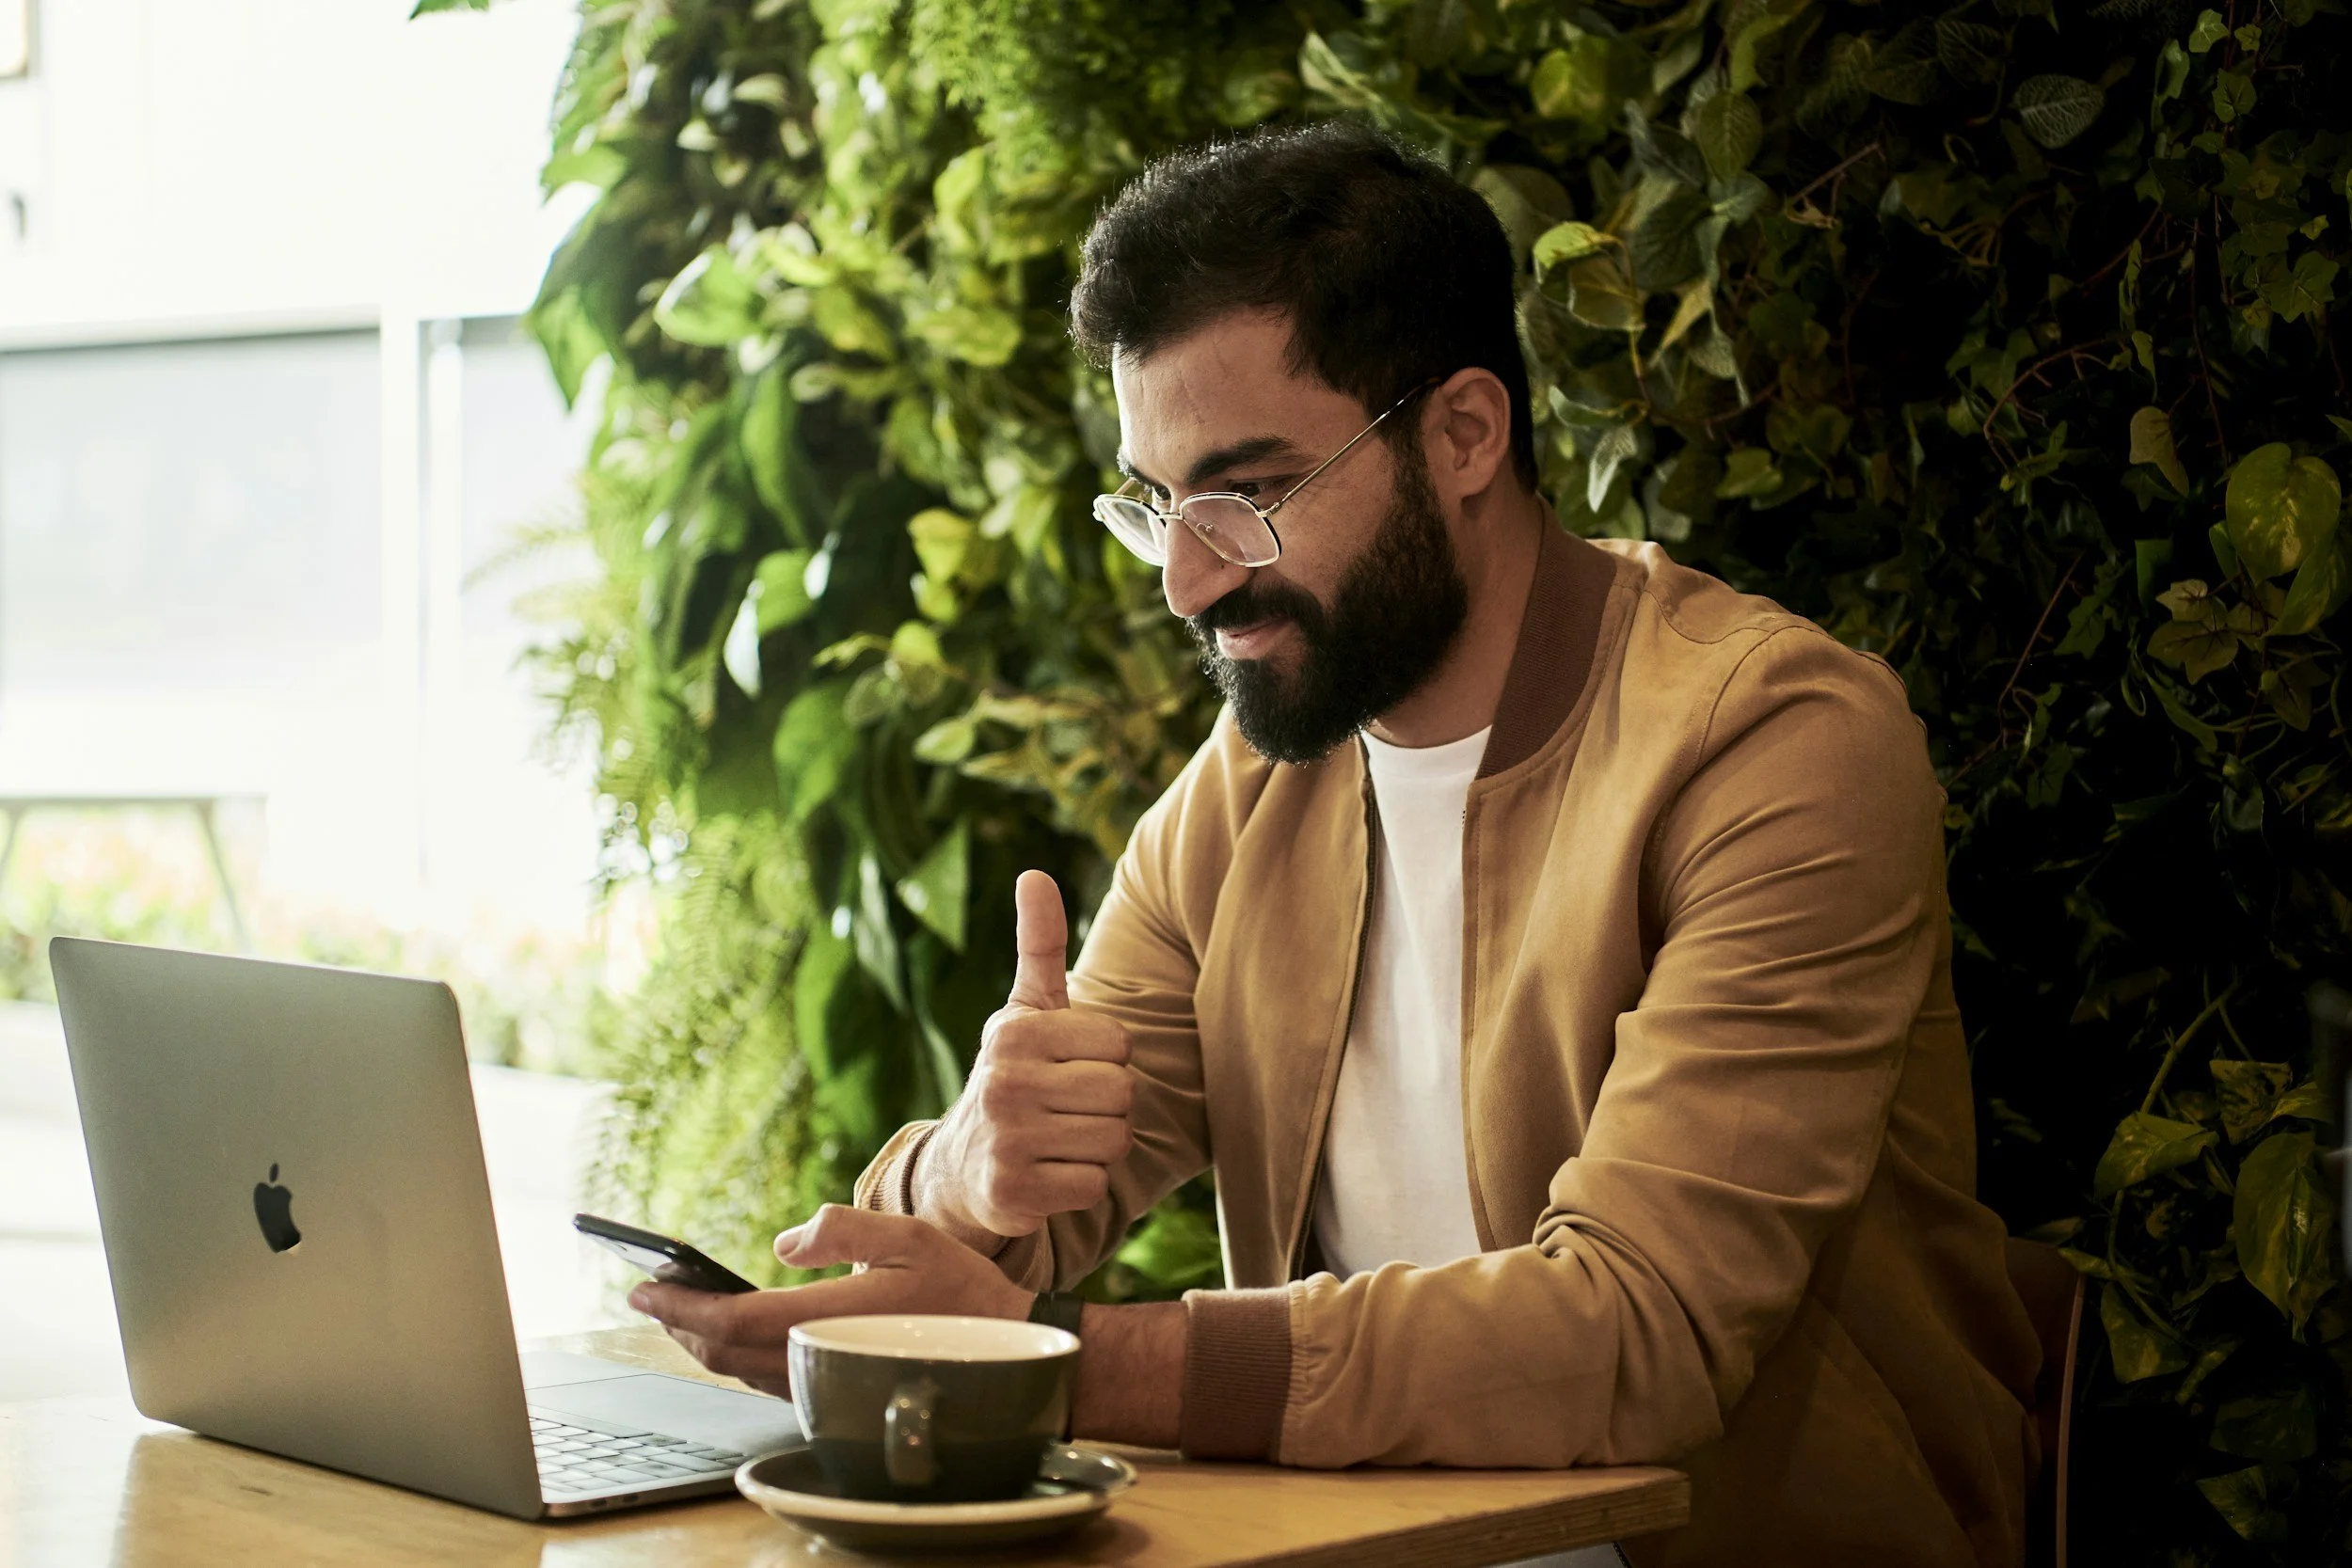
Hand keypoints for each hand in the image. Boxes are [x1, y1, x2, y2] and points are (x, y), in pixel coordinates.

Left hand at [628, 1206, 1033, 1398]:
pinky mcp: (833, 1390)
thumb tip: (783, 1242)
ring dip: (702, 1341)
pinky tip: (730, 1334)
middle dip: (679, 1323)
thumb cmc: (959, 1290)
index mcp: (827, 1319)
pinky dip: (733, 1356)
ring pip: (739, 1370)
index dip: (678, 1306)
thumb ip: (841, 1229)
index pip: (730, 1320)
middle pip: (722, 1352)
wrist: (1004, 1351)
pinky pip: (764, 1378)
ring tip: (680, 1309)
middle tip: (649, 1293)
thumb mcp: (906, 1236)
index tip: (642, 1286)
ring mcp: (823, 1381)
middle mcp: (816, 1359)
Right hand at [921, 870, 1132, 1239]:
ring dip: (1098, 1147)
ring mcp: (1005, 1139)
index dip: (1107, 1060)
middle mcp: (1004, 1082)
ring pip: (1114, 1141)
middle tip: (1068, 1109)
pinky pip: (1093, 1187)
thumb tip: (1035, 873)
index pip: (1119, 1044)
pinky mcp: (1011, 1192)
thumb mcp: (1024, 1010)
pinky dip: (1080, 1186)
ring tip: (1059, 1140)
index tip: (1069, 1068)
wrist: (960, 1166)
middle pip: (1122, 1093)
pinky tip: (1049, 1174)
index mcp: (1015, 1031)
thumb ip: (1040, 945)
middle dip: (1108, 1106)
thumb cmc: (1014, 1076)